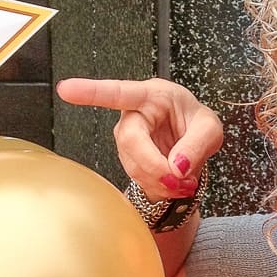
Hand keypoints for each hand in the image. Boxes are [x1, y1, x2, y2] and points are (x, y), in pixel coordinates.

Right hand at [56, 76, 223, 198]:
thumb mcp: (210, 129)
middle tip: (181, 181)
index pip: (118, 92)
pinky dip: (161, 187)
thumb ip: (197, 145)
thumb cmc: (197, 124)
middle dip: (155, 166)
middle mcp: (133, 115)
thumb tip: (177, 167)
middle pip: (130, 142)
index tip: (65, 89)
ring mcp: (126, 139)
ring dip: (163, 181)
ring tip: (186, 181)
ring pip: (135, 165)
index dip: (90, 92)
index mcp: (151, 95)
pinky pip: (139, 179)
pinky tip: (175, 182)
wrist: (193, 143)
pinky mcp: (128, 159)